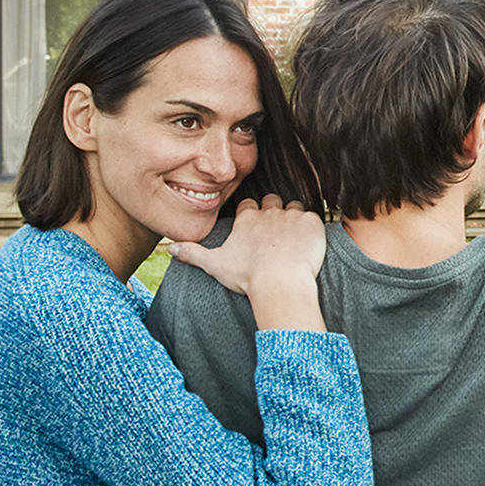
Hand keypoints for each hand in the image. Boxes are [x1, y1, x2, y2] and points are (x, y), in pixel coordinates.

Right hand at [171, 194, 326, 331]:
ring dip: (293, 219)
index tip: (254, 228)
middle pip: (272, 201)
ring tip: (293, 238)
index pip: (248, 205)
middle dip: (273, 212)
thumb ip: (192, 253)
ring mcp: (292, 216)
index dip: (251, 214)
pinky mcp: (312, 223)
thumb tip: (170, 247)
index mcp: (246, 218)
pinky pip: (314, 217)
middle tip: (276, 233)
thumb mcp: (214, 264)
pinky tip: (308, 242)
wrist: (279, 284)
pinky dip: (312, 228)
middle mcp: (268, 212)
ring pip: (294, 207)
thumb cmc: (247, 276)